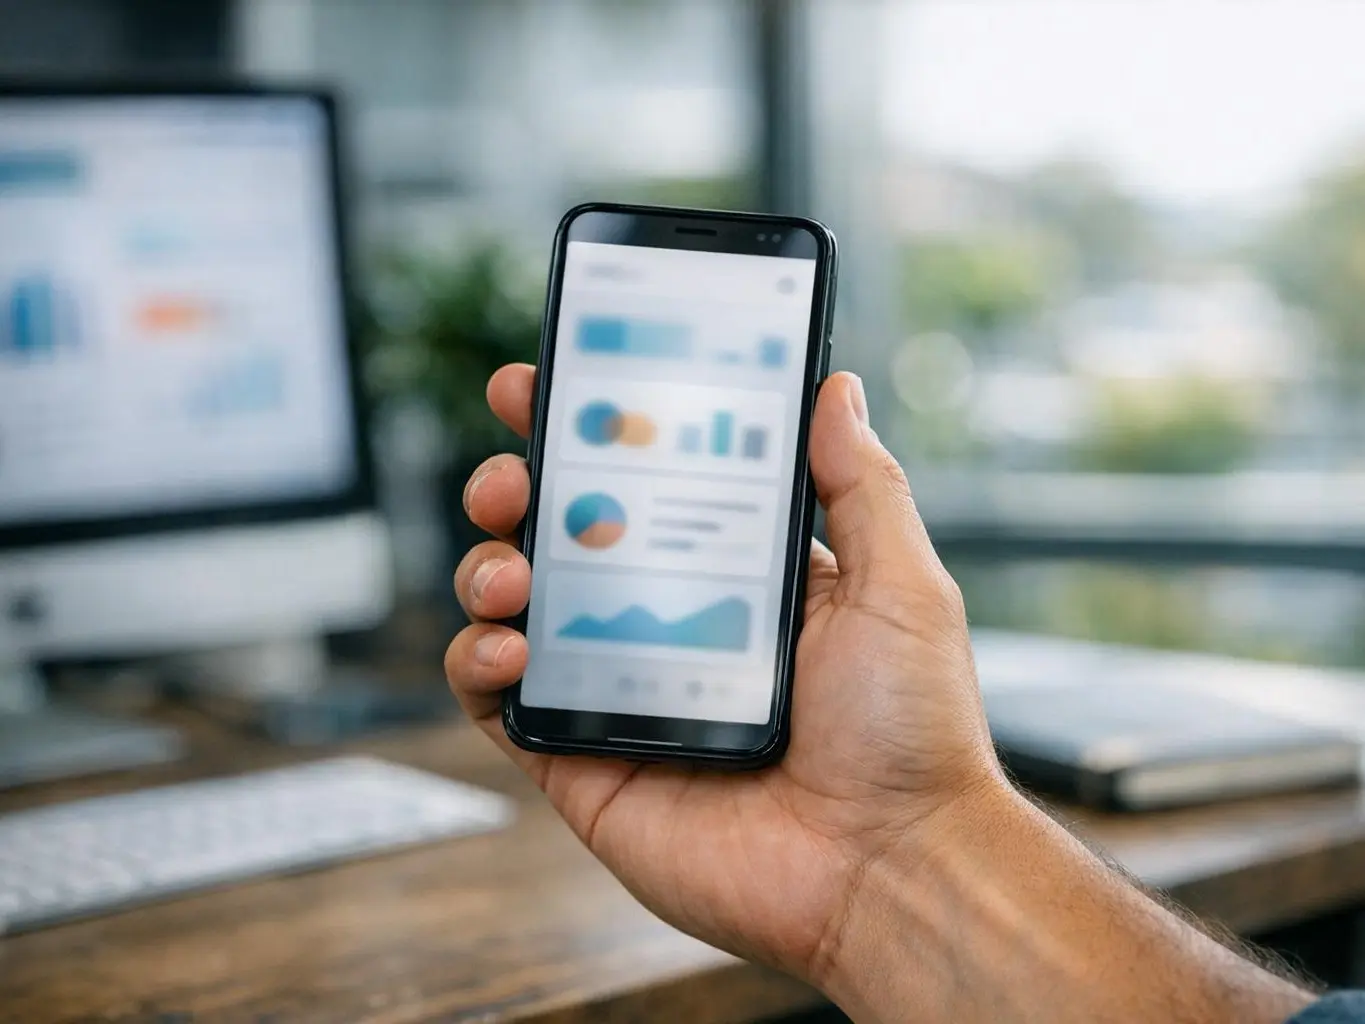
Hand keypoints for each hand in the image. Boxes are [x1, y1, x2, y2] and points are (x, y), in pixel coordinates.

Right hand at [445, 364, 1002, 983]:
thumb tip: (835, 386)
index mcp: (733, 576)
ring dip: (487, 566)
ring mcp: (617, 691)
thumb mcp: (899, 585)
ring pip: (515, 606)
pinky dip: (475, 660)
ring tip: (510, 570)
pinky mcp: (580, 759)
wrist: (889, 872)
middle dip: (519, 488)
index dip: (589, 431)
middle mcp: (667, 625)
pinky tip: (508, 646)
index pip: (645, 482)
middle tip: (514, 477)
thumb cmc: (910, 734)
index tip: (545, 382)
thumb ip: (860, 484)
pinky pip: (497, 701)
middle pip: (563, 535)